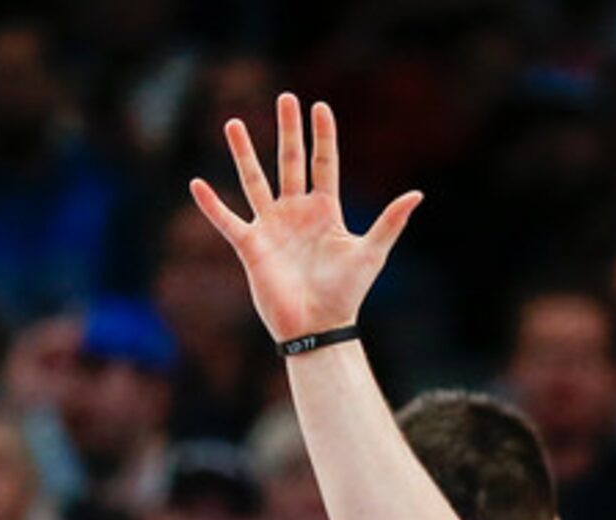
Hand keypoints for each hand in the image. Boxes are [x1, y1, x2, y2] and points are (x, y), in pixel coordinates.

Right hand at [188, 94, 421, 344]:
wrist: (320, 326)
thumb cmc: (347, 293)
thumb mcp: (371, 253)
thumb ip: (390, 222)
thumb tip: (417, 194)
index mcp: (326, 211)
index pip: (324, 164)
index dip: (322, 136)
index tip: (320, 106)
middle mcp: (296, 212)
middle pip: (291, 162)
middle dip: (288, 131)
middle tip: (285, 97)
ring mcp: (272, 226)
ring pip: (254, 181)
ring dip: (243, 153)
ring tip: (232, 122)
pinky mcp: (250, 245)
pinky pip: (227, 220)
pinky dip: (212, 205)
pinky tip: (198, 184)